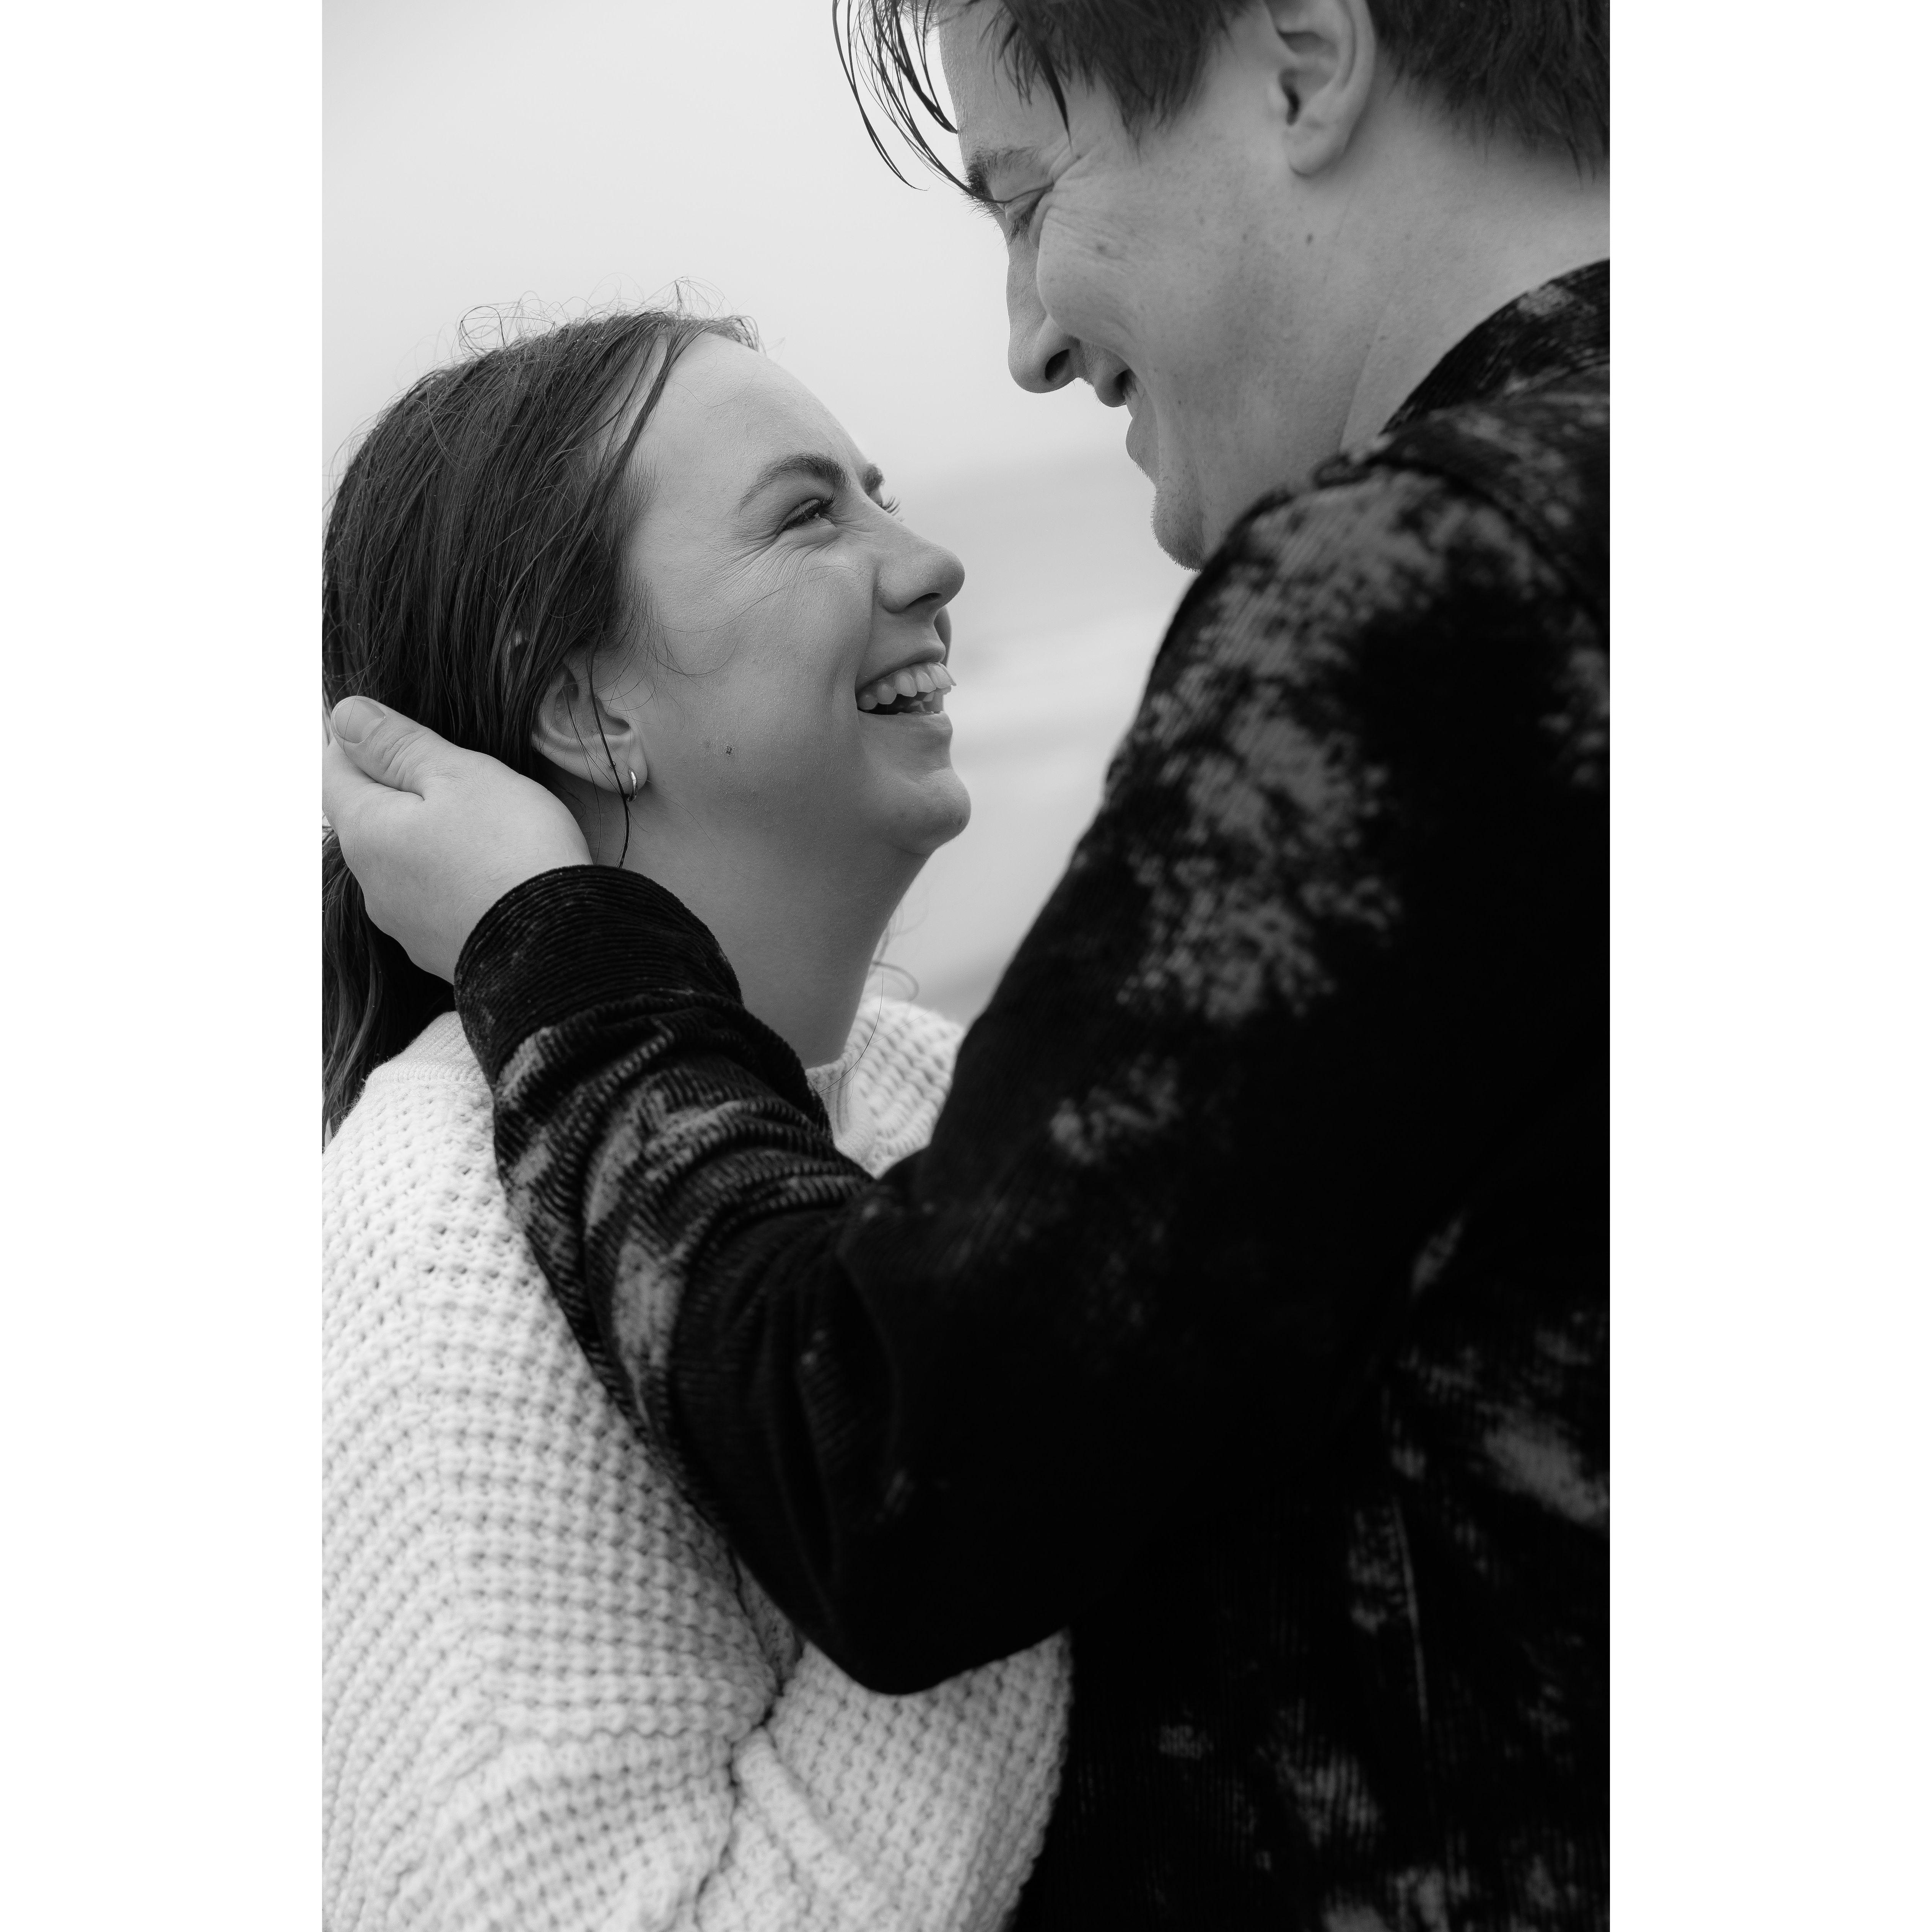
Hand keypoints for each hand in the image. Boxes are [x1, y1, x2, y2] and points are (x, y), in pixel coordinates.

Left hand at [324, 696, 591, 981]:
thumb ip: (398, 745)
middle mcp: (371, 883)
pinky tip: (491, 874)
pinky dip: (451, 879)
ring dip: (429, 838)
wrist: (558, 949)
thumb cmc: (511, 852)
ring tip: (484, 829)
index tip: (408, 731)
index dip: (363, 740)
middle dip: (401, 791)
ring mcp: (404, 924)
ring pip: (402, 861)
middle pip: (370, 818)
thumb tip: (344, 715)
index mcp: (366, 832)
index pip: (334, 770)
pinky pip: (433, 900)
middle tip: (459, 776)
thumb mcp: (460, 776)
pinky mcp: (438, 951)